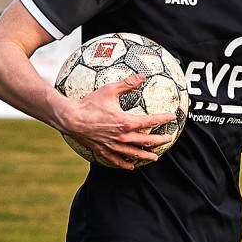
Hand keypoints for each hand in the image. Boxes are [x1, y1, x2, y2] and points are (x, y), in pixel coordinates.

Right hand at [59, 74, 177, 169]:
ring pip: (134, 153)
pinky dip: (125, 164)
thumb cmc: (89, 103)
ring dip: (146, 155)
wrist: (70, 118)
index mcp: (126, 122)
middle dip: (159, 141)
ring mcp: (112, 145)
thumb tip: (142, 75)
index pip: (150, 121)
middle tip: (168, 140)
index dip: (163, 119)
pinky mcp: (103, 150)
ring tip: (154, 157)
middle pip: (146, 141)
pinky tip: (131, 166)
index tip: (171, 117)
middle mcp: (122, 136)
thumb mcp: (109, 90)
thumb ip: (127, 83)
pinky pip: (116, 160)